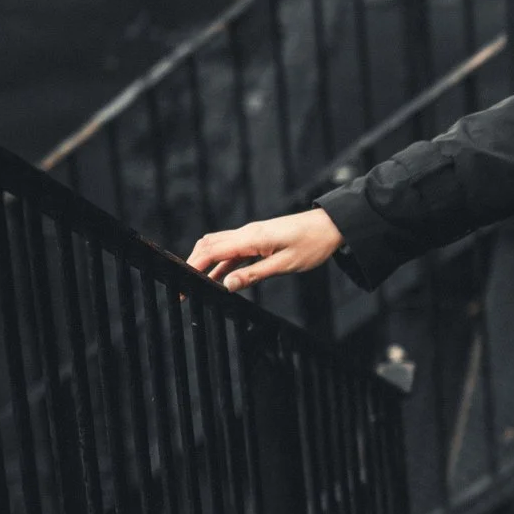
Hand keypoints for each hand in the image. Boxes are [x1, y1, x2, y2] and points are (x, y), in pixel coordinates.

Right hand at [187, 209, 343, 291]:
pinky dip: (222, 263)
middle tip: (183, 288)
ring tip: (196, 286)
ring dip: (206, 265)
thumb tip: (227, 286)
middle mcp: (247, 233)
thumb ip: (254, 275)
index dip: (193, 267)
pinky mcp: (259, 239)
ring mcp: (252, 235)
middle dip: (192, 266)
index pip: (211, 251)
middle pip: (208, 246)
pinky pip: (234, 251)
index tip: (181, 283)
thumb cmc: (313, 244)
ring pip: (219, 247)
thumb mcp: (285, 265)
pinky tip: (219, 278)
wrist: (332, 226)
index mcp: (251, 238)